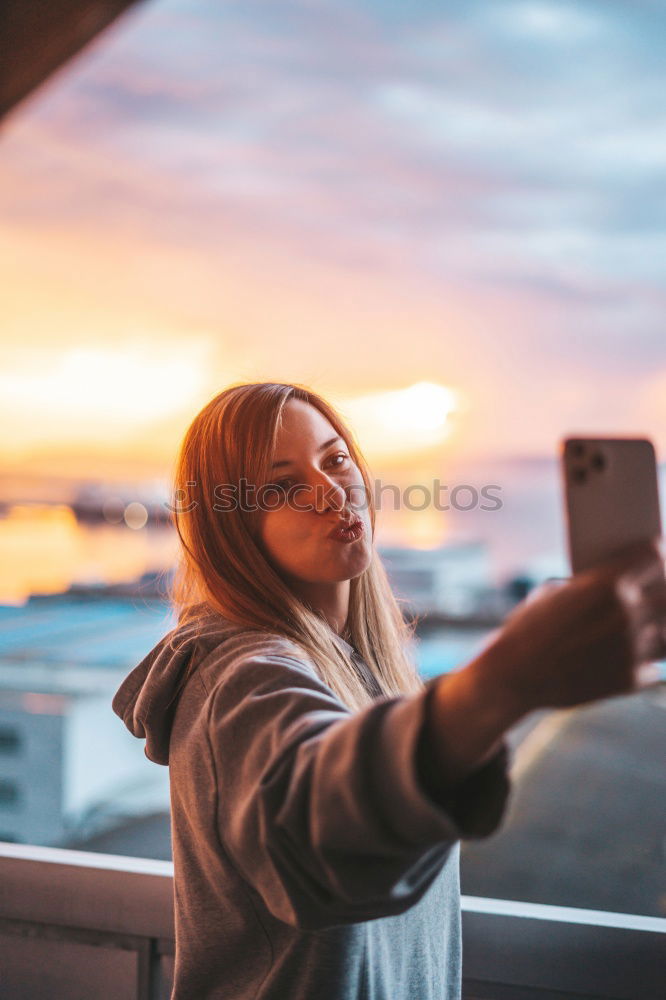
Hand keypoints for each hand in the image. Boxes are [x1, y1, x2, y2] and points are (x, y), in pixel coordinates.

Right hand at [479, 539, 665, 717]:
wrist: (513, 676)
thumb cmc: (527, 630)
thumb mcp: (554, 593)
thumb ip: (591, 588)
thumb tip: (617, 588)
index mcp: (607, 584)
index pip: (656, 557)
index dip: (658, 552)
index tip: (658, 553)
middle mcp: (627, 614)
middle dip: (665, 588)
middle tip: (658, 589)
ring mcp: (632, 650)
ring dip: (660, 627)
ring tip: (651, 625)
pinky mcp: (630, 680)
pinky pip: (653, 666)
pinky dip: (644, 661)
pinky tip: (629, 656)